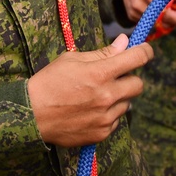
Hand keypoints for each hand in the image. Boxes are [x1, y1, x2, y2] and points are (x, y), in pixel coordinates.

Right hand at [28, 34, 153, 146]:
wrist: (31, 114)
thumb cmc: (49, 82)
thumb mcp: (72, 60)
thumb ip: (102, 53)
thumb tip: (125, 42)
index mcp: (100, 73)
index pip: (137, 58)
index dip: (145, 52)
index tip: (145, 50)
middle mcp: (107, 96)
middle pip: (138, 84)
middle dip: (130, 77)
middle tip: (116, 77)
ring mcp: (105, 117)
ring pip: (127, 104)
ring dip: (118, 97)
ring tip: (96, 96)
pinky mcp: (101, 134)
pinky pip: (116, 121)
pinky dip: (109, 114)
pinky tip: (91, 111)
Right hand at [115, 0, 175, 27]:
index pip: (165, 12)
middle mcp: (139, 4)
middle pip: (161, 21)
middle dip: (175, 21)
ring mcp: (134, 12)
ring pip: (156, 24)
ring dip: (167, 20)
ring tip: (172, 9)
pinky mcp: (131, 16)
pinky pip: (149, 22)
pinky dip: (157, 19)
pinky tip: (159, 9)